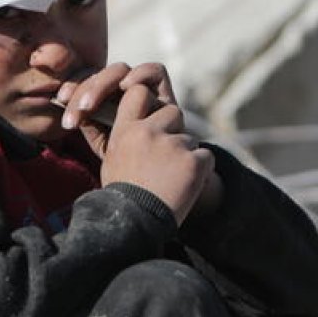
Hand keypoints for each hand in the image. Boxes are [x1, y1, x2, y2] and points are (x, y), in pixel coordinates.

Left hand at [56, 62, 175, 157]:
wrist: (156, 182)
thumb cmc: (130, 165)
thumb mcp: (104, 145)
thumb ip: (89, 125)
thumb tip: (70, 104)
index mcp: (106, 100)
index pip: (88, 82)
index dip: (73, 87)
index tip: (59, 99)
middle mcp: (124, 92)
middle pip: (102, 75)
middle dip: (84, 89)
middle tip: (75, 110)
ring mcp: (144, 90)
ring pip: (121, 70)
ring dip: (102, 84)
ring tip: (89, 105)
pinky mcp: (164, 92)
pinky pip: (155, 72)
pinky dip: (140, 74)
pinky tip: (126, 88)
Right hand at [95, 85, 212, 224]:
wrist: (135, 224)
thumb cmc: (121, 197)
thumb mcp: (111, 161)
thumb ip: (124, 137)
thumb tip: (132, 124)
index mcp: (125, 131)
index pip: (139, 92)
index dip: (148, 100)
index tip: (151, 115)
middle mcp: (148, 132)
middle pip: (173, 112)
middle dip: (174, 129)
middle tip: (167, 156)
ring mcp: (172, 145)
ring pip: (190, 139)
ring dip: (186, 155)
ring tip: (172, 179)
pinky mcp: (194, 161)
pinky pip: (206, 157)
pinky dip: (200, 171)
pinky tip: (186, 186)